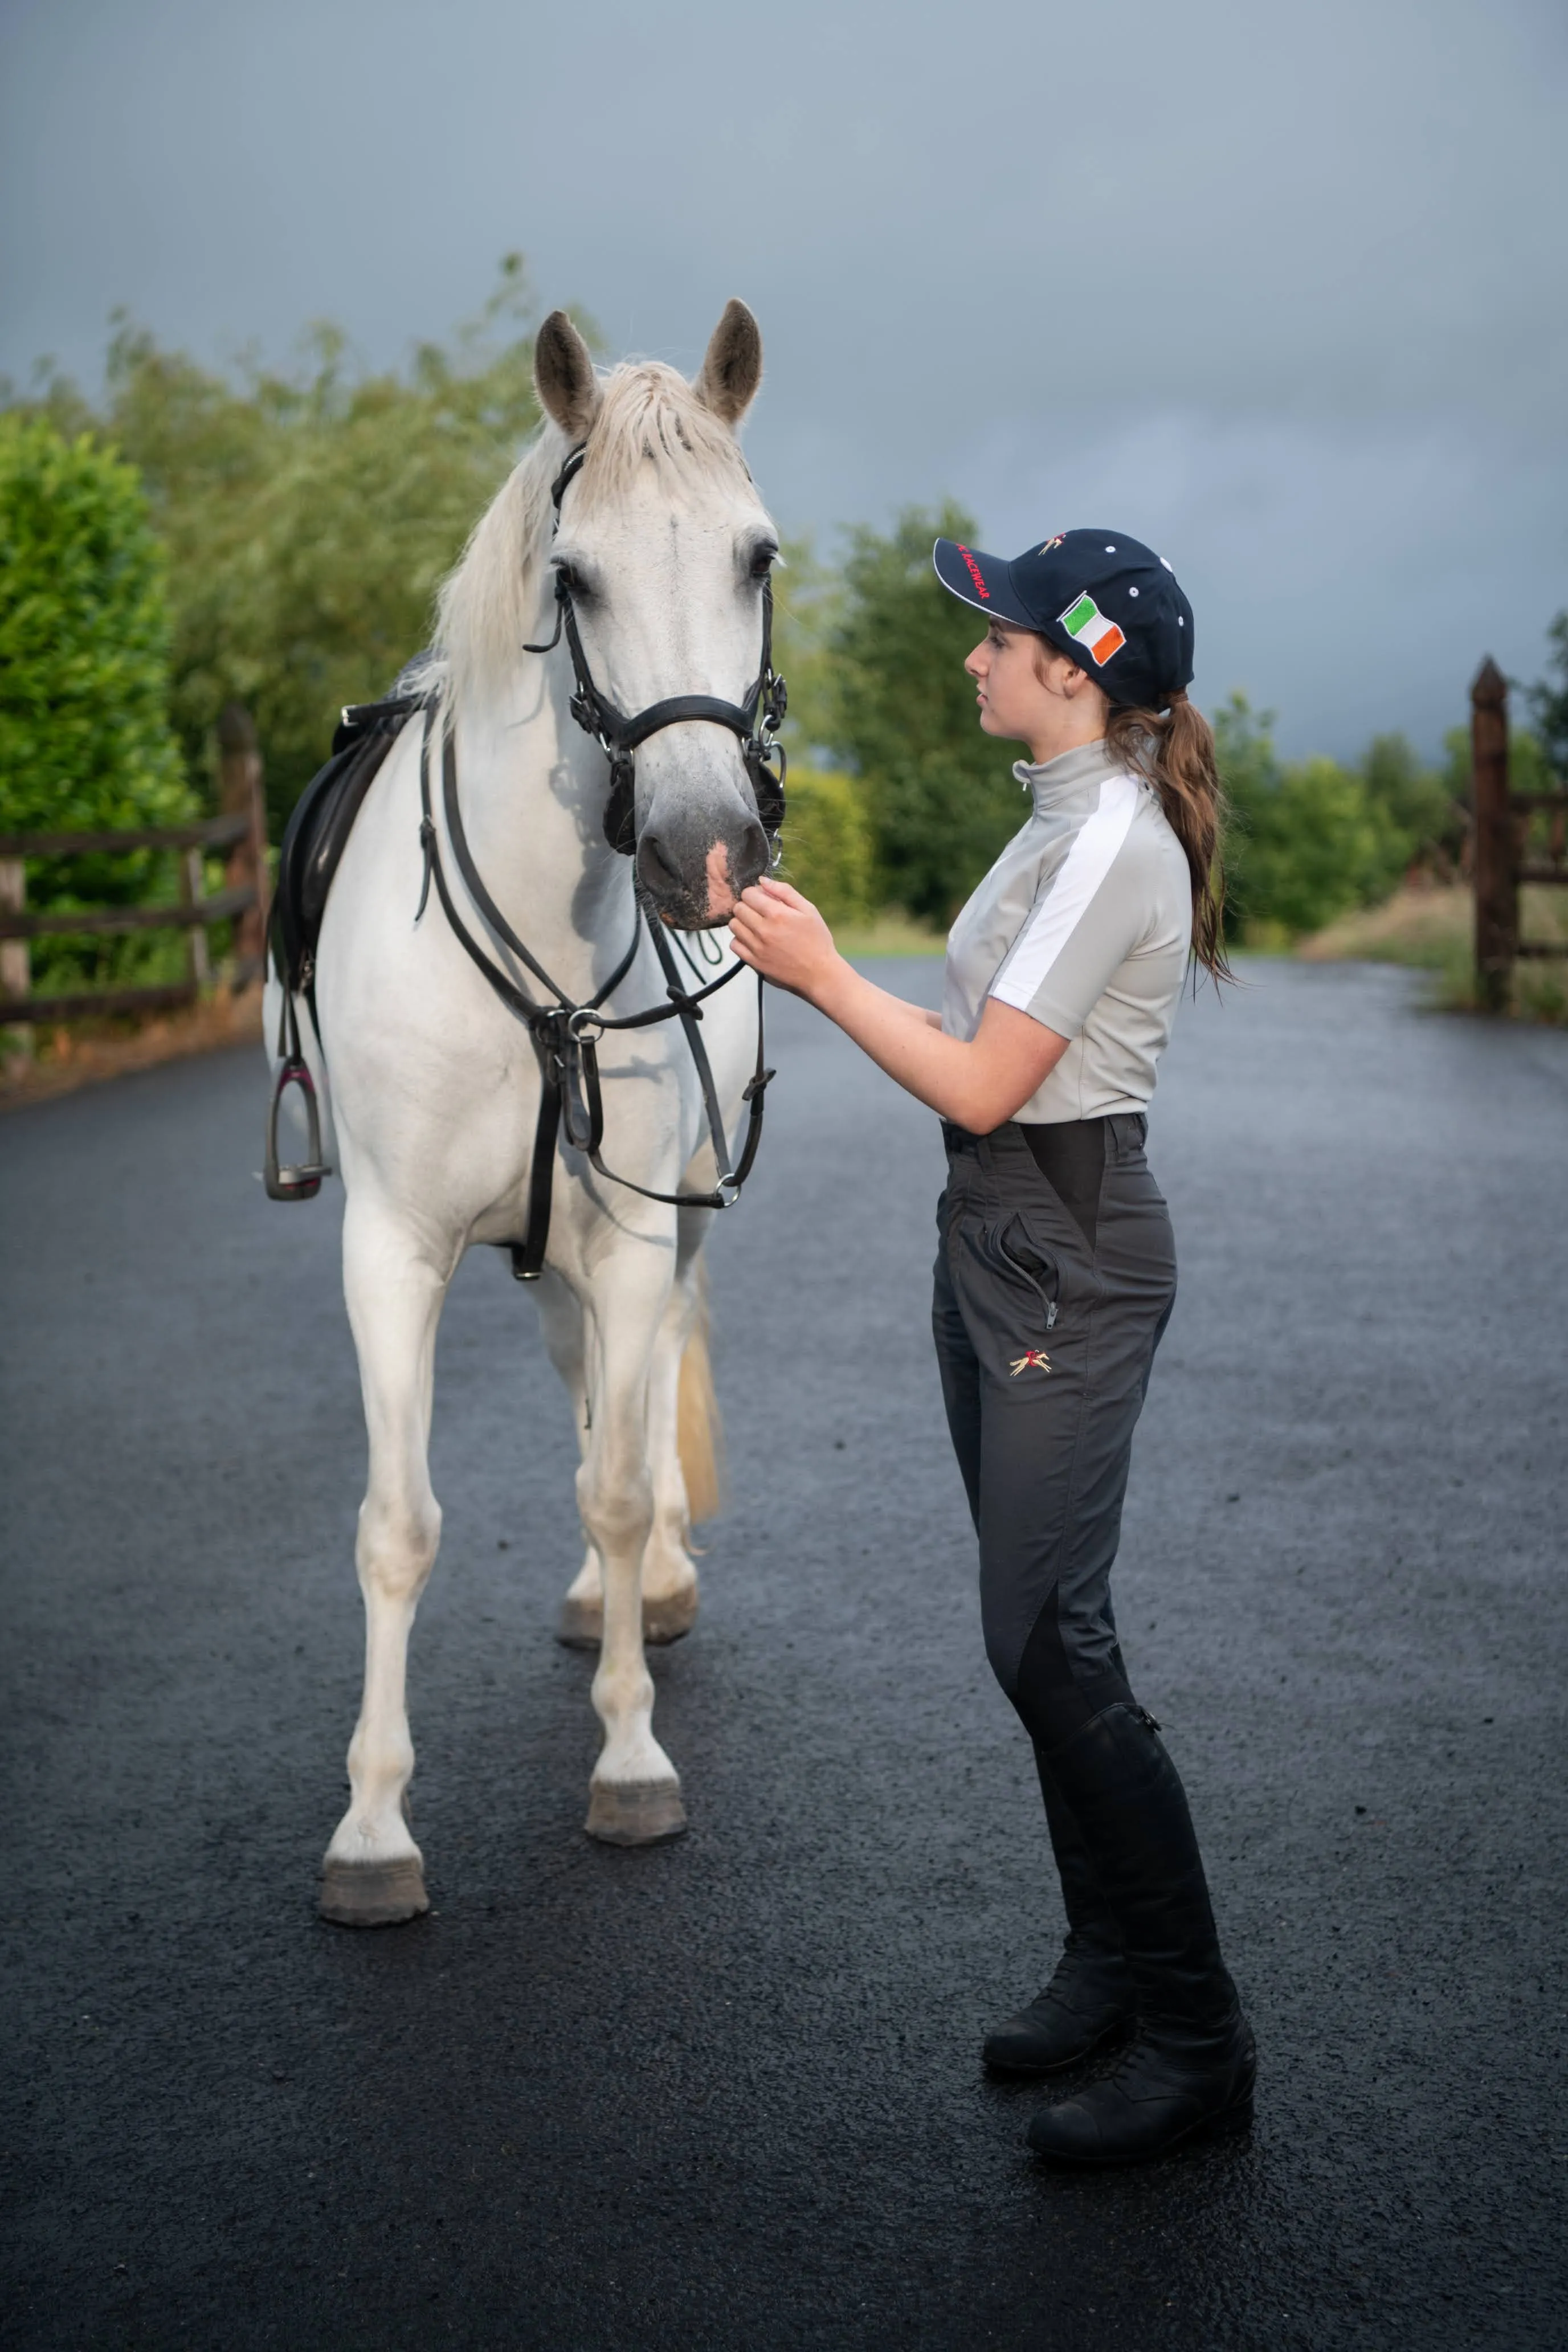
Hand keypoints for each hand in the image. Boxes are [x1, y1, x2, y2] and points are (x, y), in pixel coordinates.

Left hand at [729, 876, 841, 1002]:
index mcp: (777, 914)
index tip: (762, 899)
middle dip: (747, 906)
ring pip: (733, 926)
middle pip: (738, 908)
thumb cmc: (817, 940)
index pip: (748, 894)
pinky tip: (754, 940)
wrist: (819, 973)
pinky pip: (734, 945)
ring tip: (757, 926)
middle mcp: (763, 930)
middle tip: (760, 912)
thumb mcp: (808, 910)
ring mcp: (757, 947)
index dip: (754, 893)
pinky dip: (740, 940)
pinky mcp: (754, 962)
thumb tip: (762, 881)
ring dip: (742, 922)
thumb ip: (785, 892)